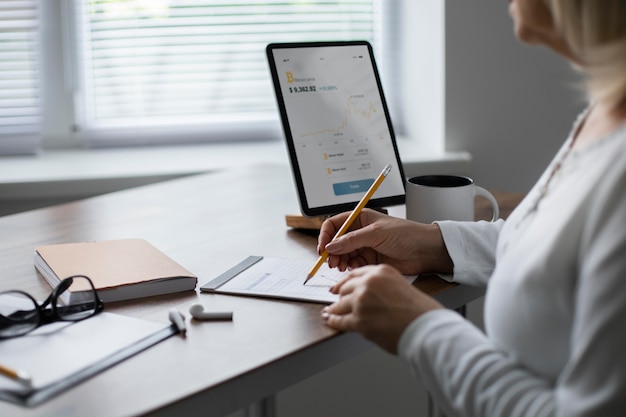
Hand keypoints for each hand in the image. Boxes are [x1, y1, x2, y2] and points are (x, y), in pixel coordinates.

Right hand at [318, 209, 452, 274]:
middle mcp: (360, 231)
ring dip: (339, 260)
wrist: (425, 251)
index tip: (323, 248)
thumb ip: (352, 240)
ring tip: (341, 266)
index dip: (326, 235)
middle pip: (336, 241)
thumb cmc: (407, 234)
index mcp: (361, 218)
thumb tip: (331, 246)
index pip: (335, 224)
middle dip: (331, 251)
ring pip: (343, 254)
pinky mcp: (369, 259)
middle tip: (331, 262)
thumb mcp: (376, 233)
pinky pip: (352, 263)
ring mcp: (364, 246)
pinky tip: (351, 268)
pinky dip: (349, 267)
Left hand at [322, 264, 442, 353]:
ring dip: (334, 310)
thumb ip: (381, 286)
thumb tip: (367, 294)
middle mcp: (368, 283)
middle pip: (344, 288)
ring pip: (339, 305)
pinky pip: (339, 320)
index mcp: (380, 271)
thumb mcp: (400, 285)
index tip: (339, 286)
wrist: (424, 328)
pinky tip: (330, 320)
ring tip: (330, 312)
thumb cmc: (419, 310)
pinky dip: (333, 321)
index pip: (355, 274)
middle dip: (340, 296)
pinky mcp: (358, 321)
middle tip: (336, 301)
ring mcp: (361, 302)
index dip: (344, 282)